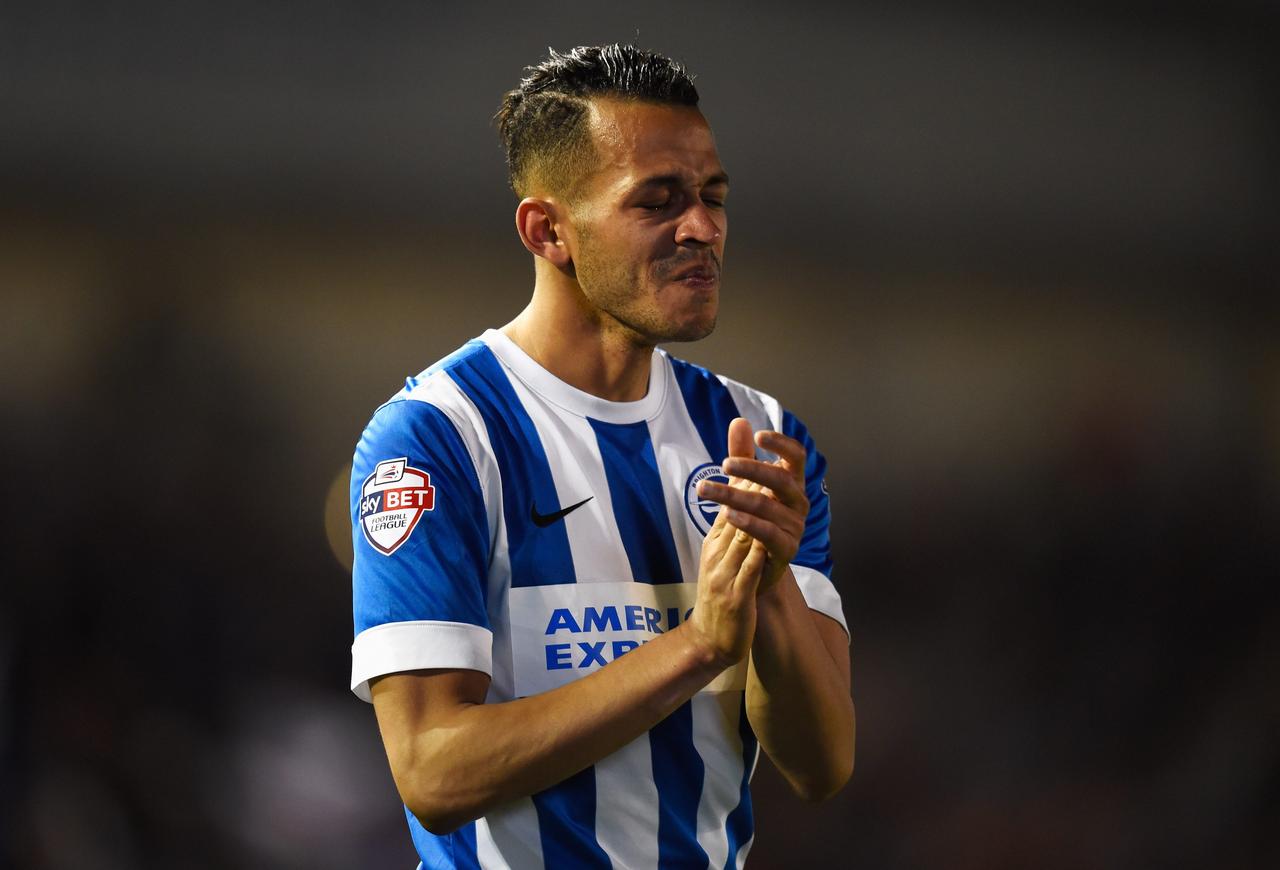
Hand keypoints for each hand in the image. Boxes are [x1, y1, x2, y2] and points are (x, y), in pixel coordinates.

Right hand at [685, 461, 769, 669]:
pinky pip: (747, 571)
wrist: (710, 638)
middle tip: (768, 466)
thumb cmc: (722, 592)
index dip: (746, 481)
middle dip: (750, 490)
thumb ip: (733, 522)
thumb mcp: (724, 555)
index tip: (763, 458)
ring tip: (772, 494)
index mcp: (715, 541)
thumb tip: (742, 492)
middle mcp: (717, 553)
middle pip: (733, 514)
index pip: (730, 504)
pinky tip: (770, 539)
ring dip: (755, 515)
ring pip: (740, 539)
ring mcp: (724, 574)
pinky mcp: (735, 597)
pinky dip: (757, 553)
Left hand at [698, 418, 808, 593]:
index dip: (782, 443)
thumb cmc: (754, 518)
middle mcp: (798, 503)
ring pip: (767, 506)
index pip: (796, 457)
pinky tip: (727, 515)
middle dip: (752, 469)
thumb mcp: (745, 484)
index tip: (759, 435)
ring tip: (708, 490)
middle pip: (781, 480)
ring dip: (735, 497)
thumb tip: (739, 421)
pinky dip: (748, 523)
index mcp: (792, 483)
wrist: (756, 565)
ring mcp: (795, 527)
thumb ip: (743, 454)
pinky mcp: (787, 549)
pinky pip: (769, 533)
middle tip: (724, 464)